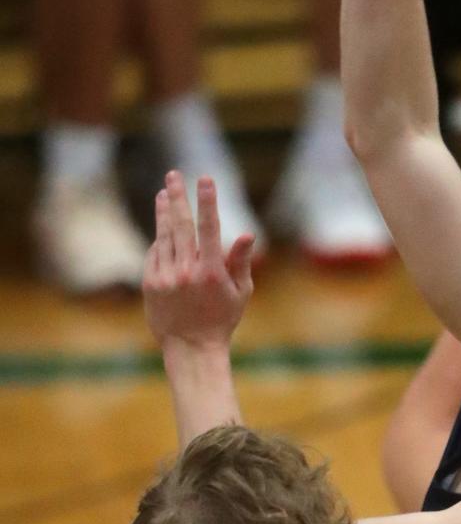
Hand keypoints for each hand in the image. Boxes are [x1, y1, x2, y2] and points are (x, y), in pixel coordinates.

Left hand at [143, 170, 253, 348]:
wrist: (191, 348)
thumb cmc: (222, 318)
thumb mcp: (241, 292)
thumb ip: (241, 261)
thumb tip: (247, 234)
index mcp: (212, 271)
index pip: (209, 227)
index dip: (207, 200)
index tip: (204, 178)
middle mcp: (186, 271)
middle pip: (180, 224)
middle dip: (177, 196)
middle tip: (173, 175)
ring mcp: (165, 277)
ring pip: (164, 236)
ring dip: (163, 212)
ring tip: (163, 193)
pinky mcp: (150, 284)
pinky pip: (154, 254)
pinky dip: (159, 240)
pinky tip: (163, 231)